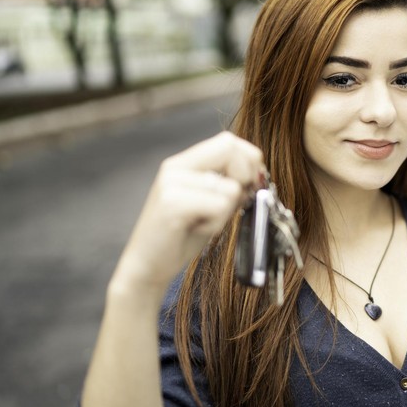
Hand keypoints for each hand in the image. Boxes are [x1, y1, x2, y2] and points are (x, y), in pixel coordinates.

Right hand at [112, 131, 266, 296]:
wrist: (147, 266)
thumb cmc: (182, 236)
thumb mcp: (210, 203)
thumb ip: (229, 184)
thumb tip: (258, 174)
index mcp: (185, 163)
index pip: (229, 141)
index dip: (249, 161)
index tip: (249, 186)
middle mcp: (175, 167)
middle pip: (231, 149)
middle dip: (245, 178)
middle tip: (233, 203)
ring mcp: (171, 183)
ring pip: (230, 187)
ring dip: (227, 212)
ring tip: (204, 223)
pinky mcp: (172, 204)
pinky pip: (219, 206)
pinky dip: (216, 224)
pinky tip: (197, 230)